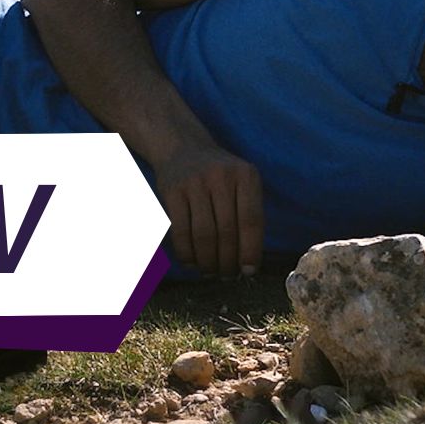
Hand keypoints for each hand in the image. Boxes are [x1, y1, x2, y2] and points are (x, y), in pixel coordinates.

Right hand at [155, 145, 263, 276]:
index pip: (252, 220)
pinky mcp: (172, 191)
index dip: (251, 250)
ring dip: (208, 261)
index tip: (249, 271)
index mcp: (246, 176)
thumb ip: (248, 214)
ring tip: (211, 272)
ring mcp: (194, 183)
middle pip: (227, 231)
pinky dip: (187, 253)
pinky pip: (181, 231)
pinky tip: (192, 263)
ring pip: (204, 235)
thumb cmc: (219, 175)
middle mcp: (221, 177)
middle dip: (228, 261)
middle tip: (227, 276)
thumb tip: (249, 262)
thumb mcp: (241, 183)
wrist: (182, 147)